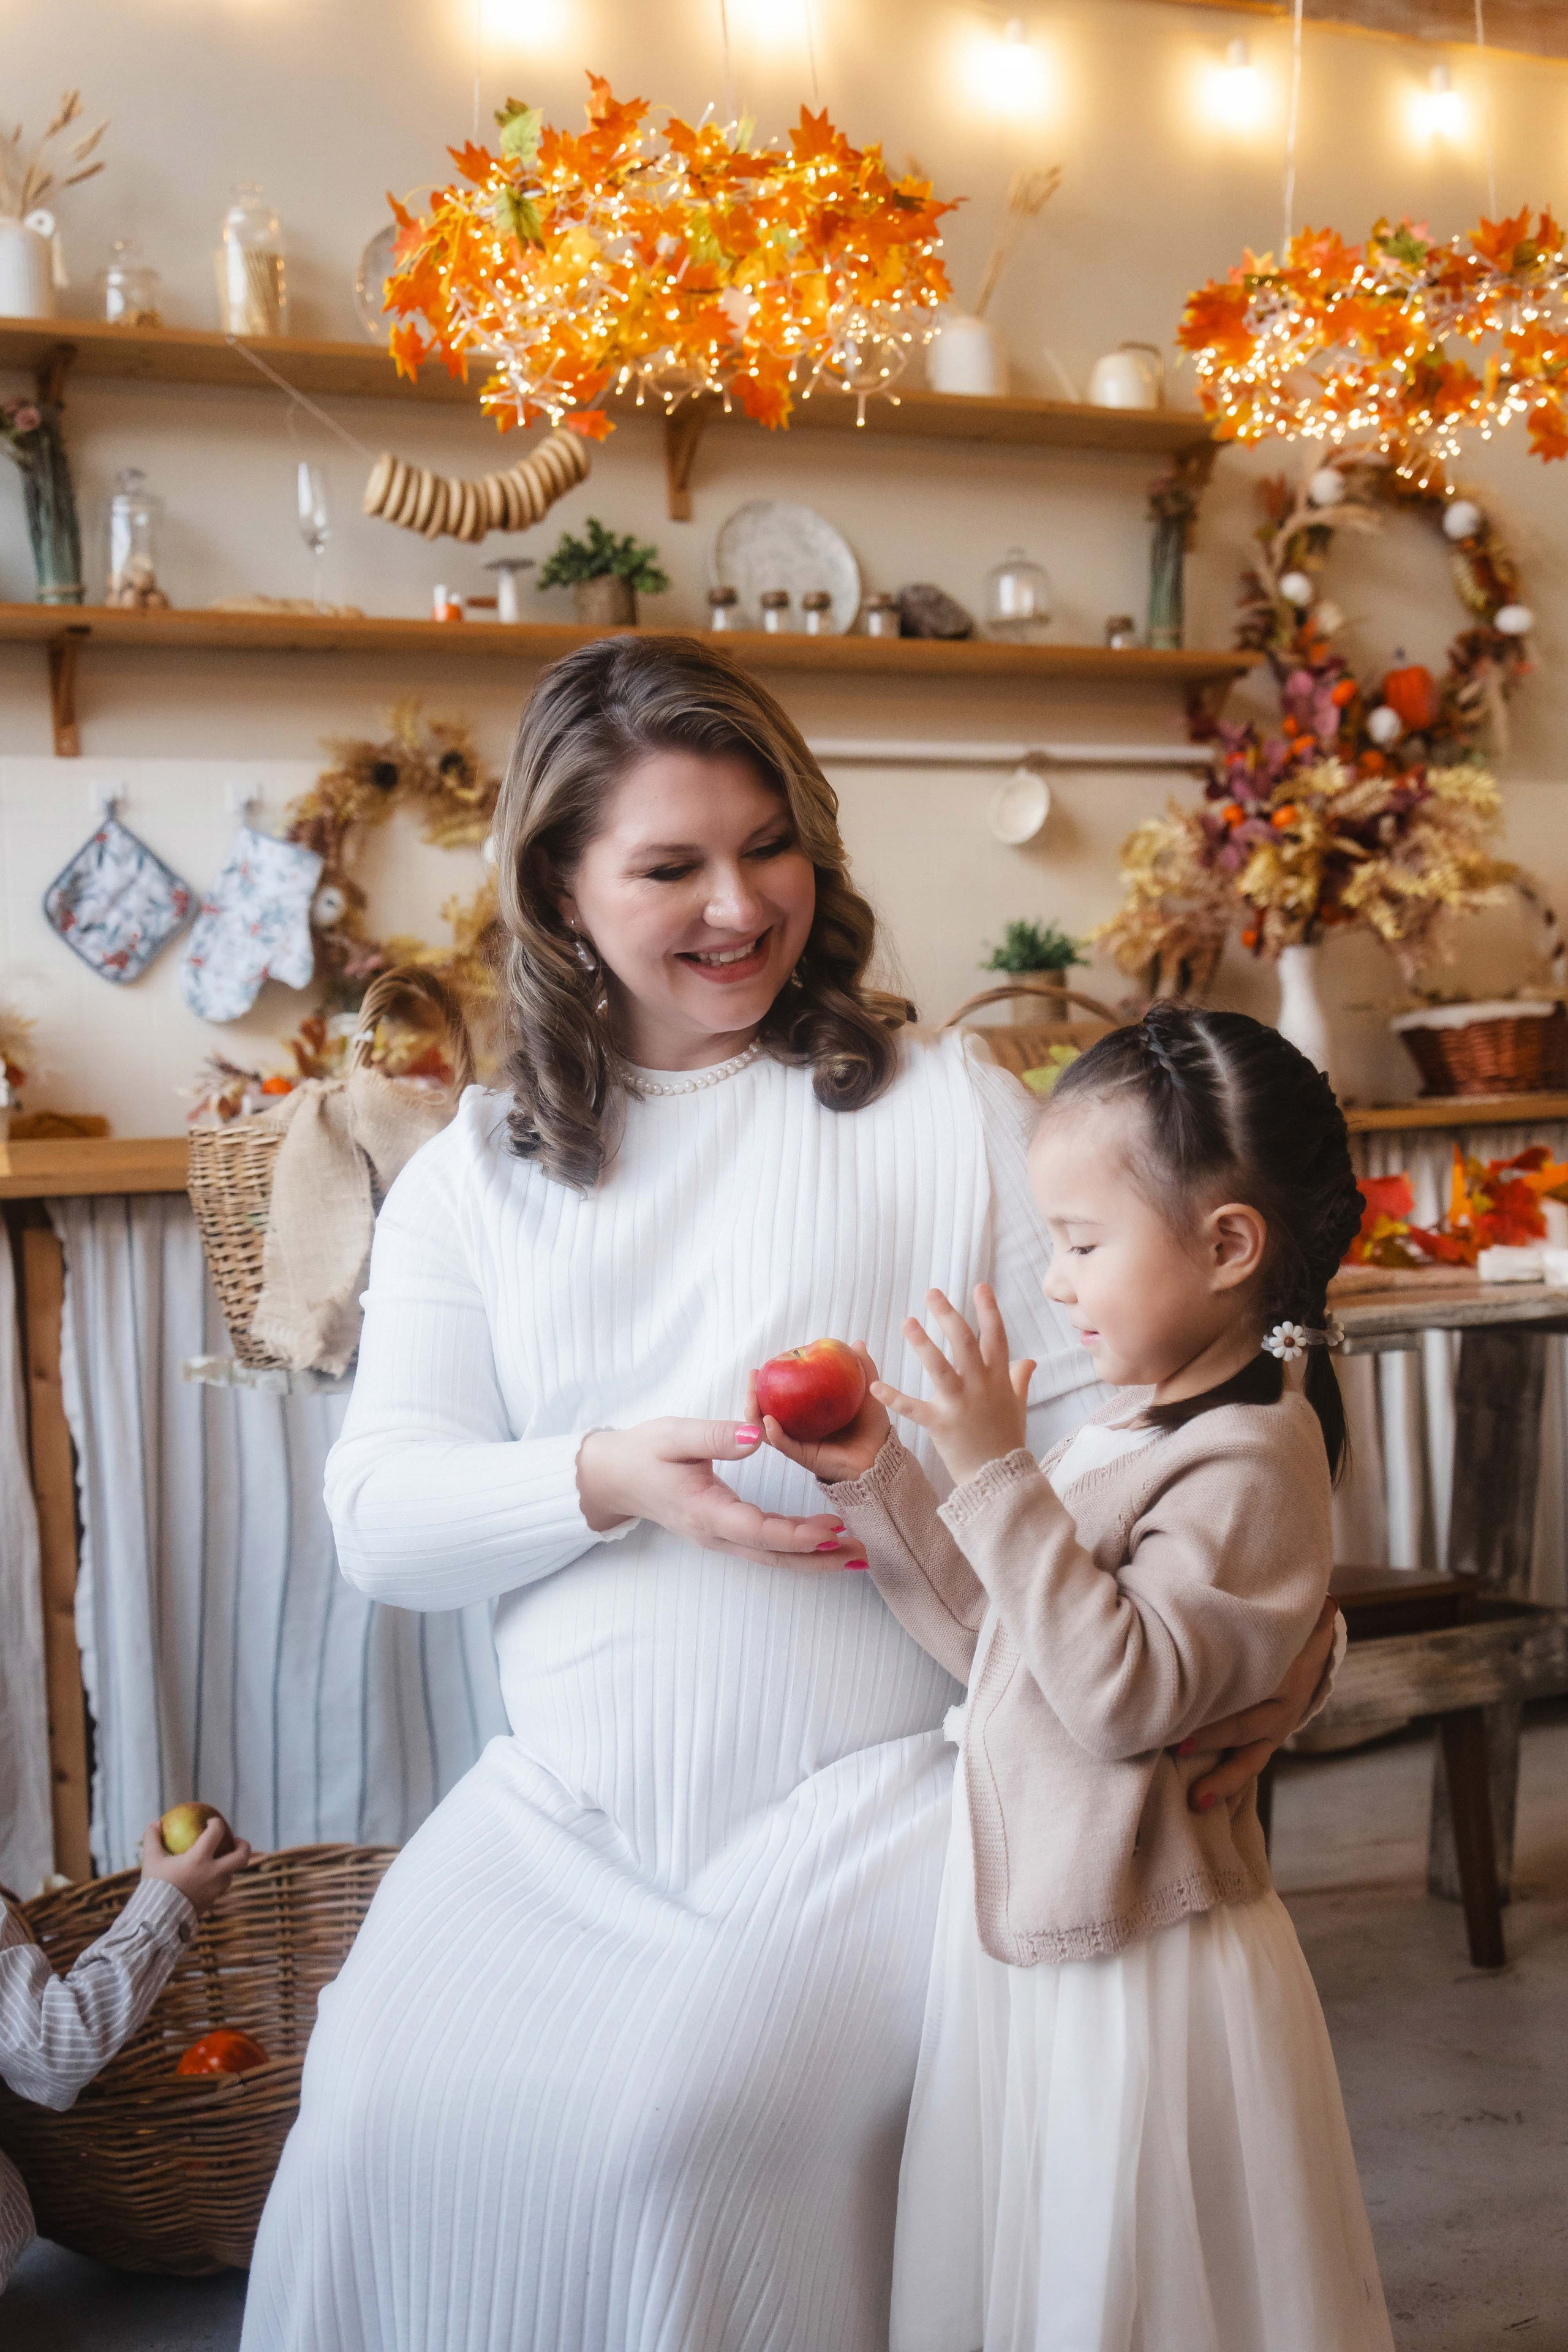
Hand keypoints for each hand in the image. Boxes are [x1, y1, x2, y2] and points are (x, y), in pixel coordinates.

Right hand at [141, 1817, 251, 1917]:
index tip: (212, 1822)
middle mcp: (213, 1873)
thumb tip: (155, 1823)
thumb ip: (152, 1839)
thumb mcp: (151, 1861)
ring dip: (228, 1865)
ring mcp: (215, 1889)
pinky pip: (220, 1887)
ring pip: (231, 1874)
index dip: (216, 1824)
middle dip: (243, 1846)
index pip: (216, 1832)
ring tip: (219, 1860)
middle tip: (236, 1841)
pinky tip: (207, 1878)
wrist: (158, 1919)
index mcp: (199, 1859)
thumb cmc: (155, 1886)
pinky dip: (218, 1879)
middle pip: (241, 1857)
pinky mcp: (212, 1901)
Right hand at [576, 1420, 863, 1571]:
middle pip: (775, 1556)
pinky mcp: (724, 1533)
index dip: (798, 1533)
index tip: (833, 1529)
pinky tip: (824, 1543)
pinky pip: (766, 1548)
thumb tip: (757, 1434)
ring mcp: (720, 1538)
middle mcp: (717, 1534)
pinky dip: (798, 1548)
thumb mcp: (673, 1435)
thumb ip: (715, 1436)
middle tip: (863, 1555)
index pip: (759, 1530)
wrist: (614, 1477)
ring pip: (774, 1558)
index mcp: (706, 1512)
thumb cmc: (642, 1452)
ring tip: (857, 1556)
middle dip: (821, 1558)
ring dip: (815, 1559)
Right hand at [747, 1346, 891, 1485]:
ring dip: (755, 1412)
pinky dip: (773, 1433)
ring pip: (767, 1428)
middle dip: (753, 1393)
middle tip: (752, 1375)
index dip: (771, 1380)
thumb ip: (862, 1368)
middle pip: (768, 1409)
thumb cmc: (873, 1426)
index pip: (783, 1394)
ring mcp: (800, 1441)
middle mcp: (801, 1425)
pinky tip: (769, 1420)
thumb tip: (857, 1342)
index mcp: (811, 1411)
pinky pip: (783, 1444)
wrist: (881, 1455)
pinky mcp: (803, 1456)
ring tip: (751, 1396)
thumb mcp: (867, 1391)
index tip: (764, 1364)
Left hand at [871, 1285, 1034, 1487]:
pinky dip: (893, 1397)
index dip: (989, 1310)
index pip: (996, 1337)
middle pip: (964, 1343)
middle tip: (931, 1293)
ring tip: (906, 1322)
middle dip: (948, 1315)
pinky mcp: (940, 1424)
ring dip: (922, 1343)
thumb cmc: (1007, 1440)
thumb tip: (1030, 1359)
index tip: (980, 1286)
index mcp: (999, 1379)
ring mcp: (960, 1405)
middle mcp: (980, 1386)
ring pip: (940, 1367)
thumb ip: (1020, 1379)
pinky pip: (913, 1408)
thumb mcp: (1018, 1405)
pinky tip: (874, 1386)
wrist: (999, 1478)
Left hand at [1179, 1596, 1339, 1814]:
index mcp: (1283, 1662)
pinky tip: (1202, 1804)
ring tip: (1195, 1798)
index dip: (1219, 1690)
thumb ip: (1245, 1601)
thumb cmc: (1271, 1618)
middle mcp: (1284, 1698)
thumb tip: (1228, 1575)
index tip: (1182, 1698)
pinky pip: (1250, 1766)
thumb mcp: (1272, 1610)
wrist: (1316, 1640)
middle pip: (1245, 1720)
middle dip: (1211, 1734)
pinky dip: (1229, 1787)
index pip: (1252, 1678)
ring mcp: (1278, 1725)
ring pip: (1250, 1755)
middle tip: (1175, 1745)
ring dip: (1223, 1778)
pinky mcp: (1269, 1741)